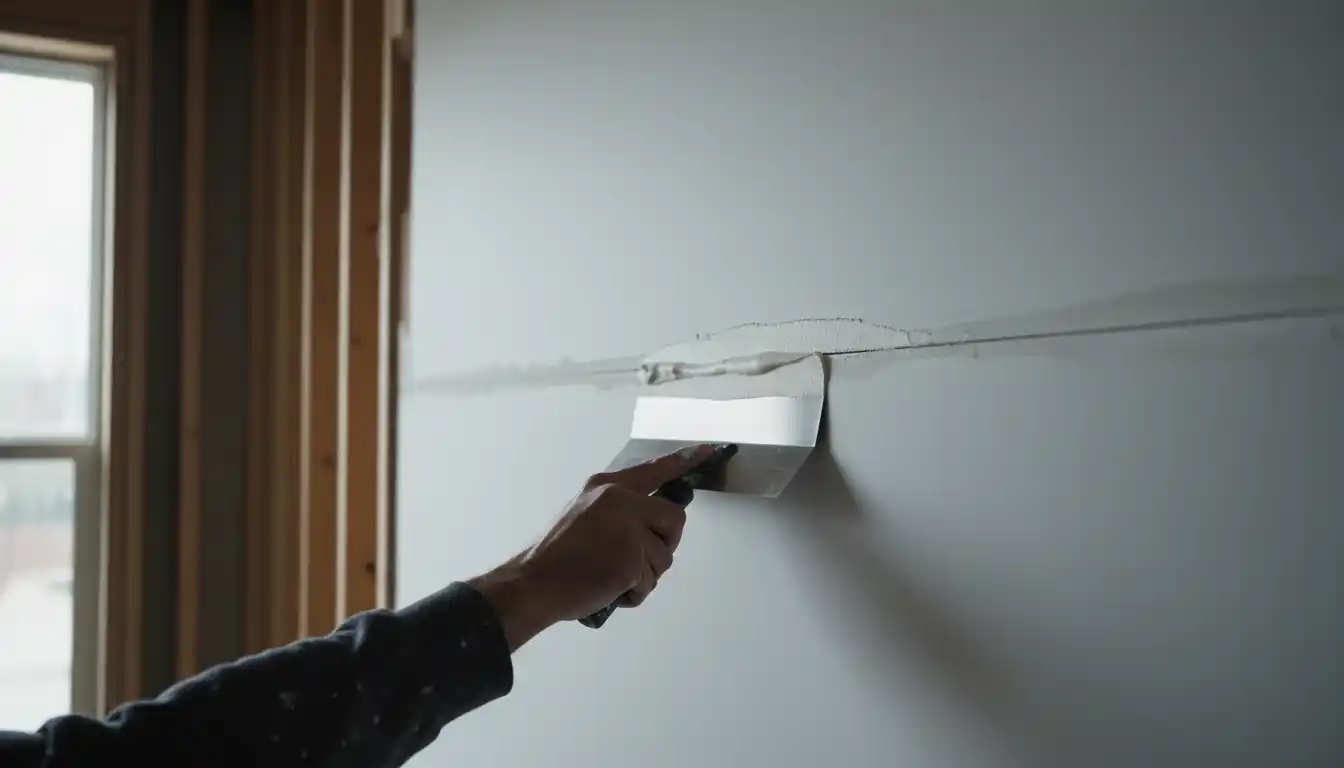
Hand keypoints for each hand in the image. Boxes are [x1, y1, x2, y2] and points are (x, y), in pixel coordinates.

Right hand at [469, 444, 713, 649]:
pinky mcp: (631, 559)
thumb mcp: (584, 513)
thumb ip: (618, 511)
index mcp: (608, 487)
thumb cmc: (556, 556)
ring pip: (664, 557)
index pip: (654, 470)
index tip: (707, 449)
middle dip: (664, 543)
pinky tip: (610, 591)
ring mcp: (627, 529)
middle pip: (674, 519)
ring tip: (612, 576)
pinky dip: (634, 594)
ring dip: (644, 576)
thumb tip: (652, 524)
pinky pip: (649, 583)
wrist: (533, 582)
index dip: (683, 461)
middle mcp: (621, 501)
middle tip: (639, 559)